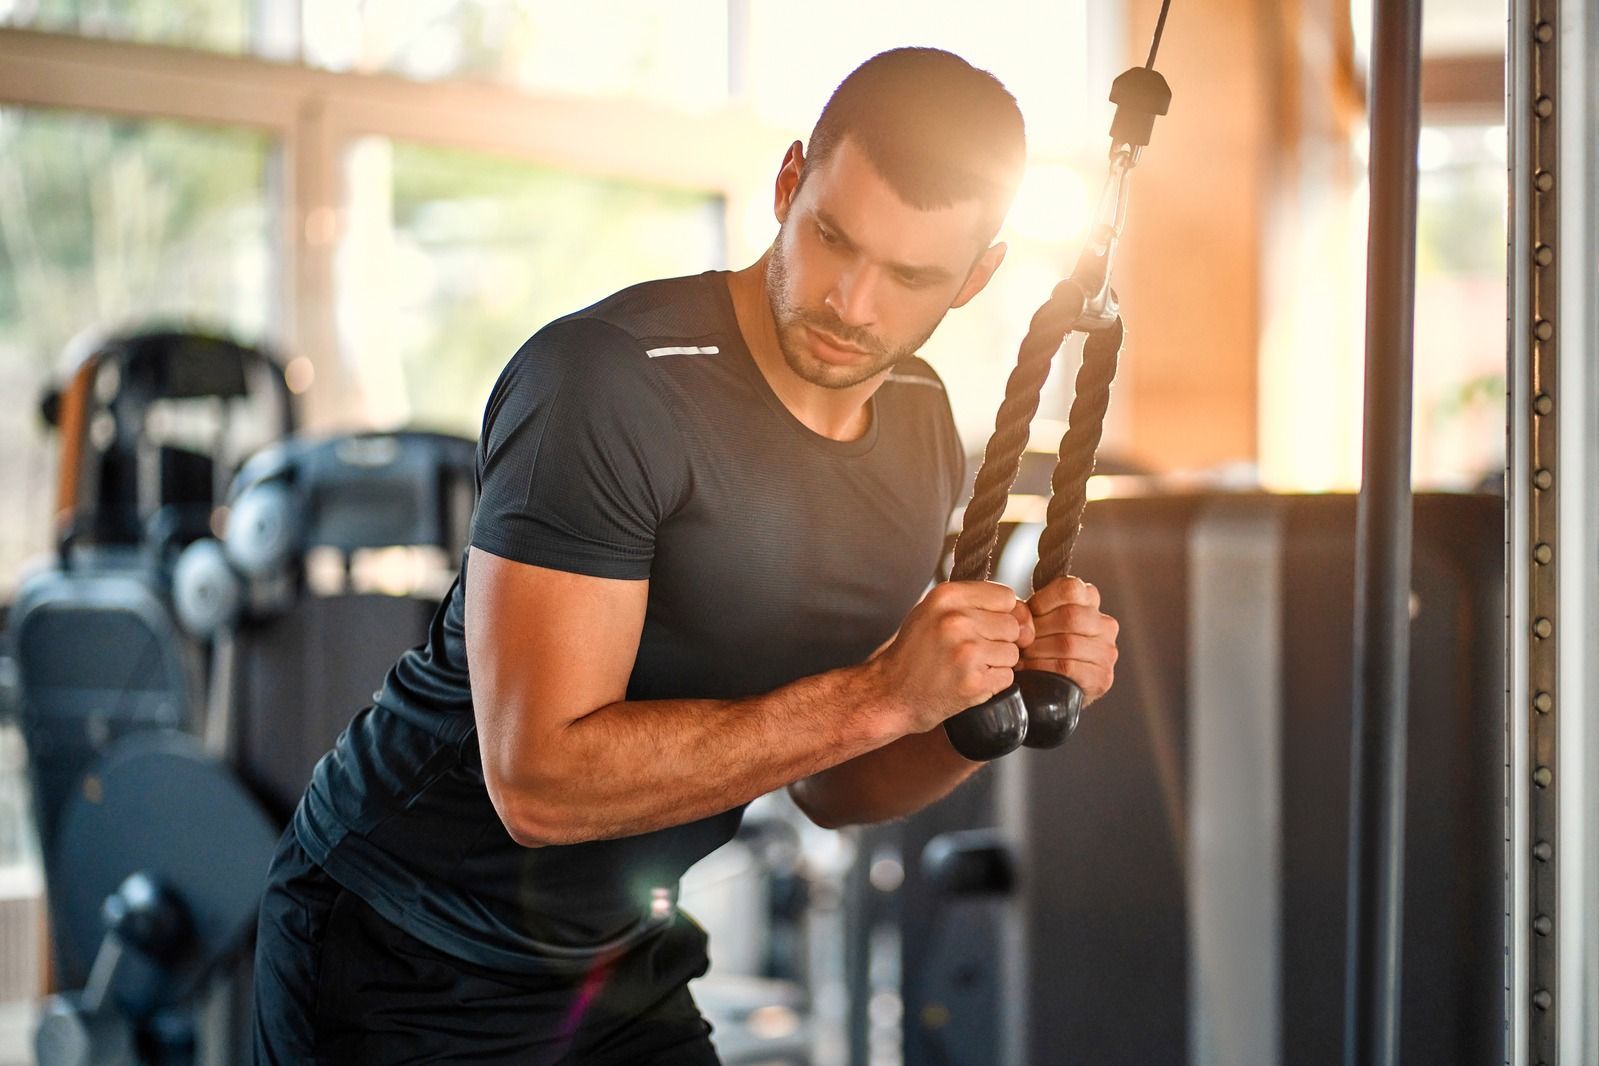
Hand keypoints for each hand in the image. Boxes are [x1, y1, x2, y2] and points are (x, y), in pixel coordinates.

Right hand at [871, 581, 1034, 733]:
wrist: (890, 694)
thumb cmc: (912, 653)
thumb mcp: (932, 612)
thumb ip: (973, 603)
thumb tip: (1023, 615)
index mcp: (946, 597)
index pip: (1006, 596)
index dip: (1002, 613)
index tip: (988, 625)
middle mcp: (956, 620)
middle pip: (1012, 625)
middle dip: (999, 640)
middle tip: (970, 651)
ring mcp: (966, 652)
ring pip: (1012, 652)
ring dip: (996, 663)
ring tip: (967, 667)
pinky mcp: (973, 682)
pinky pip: (1007, 677)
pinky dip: (993, 683)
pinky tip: (968, 681)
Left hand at [1022, 576, 1118, 704]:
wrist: (1051, 691)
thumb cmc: (1041, 647)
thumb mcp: (1036, 620)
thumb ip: (1030, 610)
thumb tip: (1019, 614)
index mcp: (1090, 601)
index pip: (1070, 588)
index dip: (1042, 600)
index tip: (1028, 614)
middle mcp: (1105, 624)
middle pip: (1069, 616)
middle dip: (1037, 630)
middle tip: (1021, 641)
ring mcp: (1107, 651)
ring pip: (1068, 644)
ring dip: (1037, 651)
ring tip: (1023, 656)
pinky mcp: (1102, 677)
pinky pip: (1068, 668)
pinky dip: (1043, 668)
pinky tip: (1031, 669)